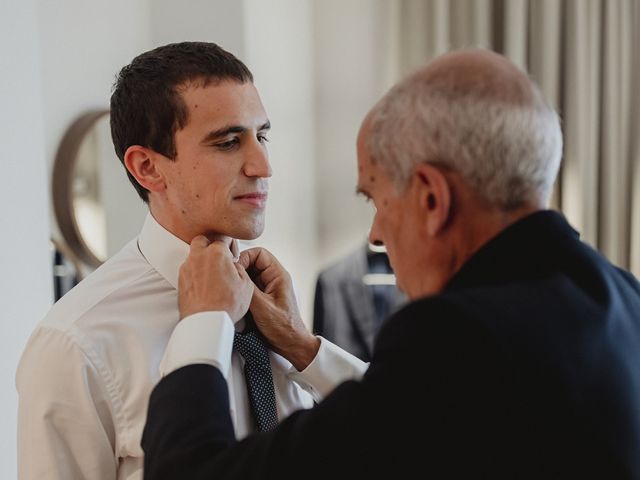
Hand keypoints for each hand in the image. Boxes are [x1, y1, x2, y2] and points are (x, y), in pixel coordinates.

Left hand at [178, 236, 252, 321]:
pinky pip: (188, 270)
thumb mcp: (246, 284)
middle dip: (211, 246)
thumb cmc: (225, 305)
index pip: (223, 238)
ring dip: (202, 260)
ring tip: (212, 274)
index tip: (233, 255)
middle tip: (220, 258)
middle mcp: (199, 257)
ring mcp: (187, 268)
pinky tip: (204, 285)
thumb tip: (234, 266)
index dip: (230, 246)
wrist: (206, 322)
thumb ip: (240, 268)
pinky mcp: (180, 280)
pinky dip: (195, 273)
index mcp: (216, 253)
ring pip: (193, 255)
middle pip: (203, 240)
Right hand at [238, 247, 319, 370]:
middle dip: (239, 270)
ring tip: (230, 290)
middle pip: (251, 263)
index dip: (244, 258)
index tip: (234, 270)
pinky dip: (240, 291)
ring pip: (248, 275)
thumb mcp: (263, 308)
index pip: (259, 253)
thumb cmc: (284, 328)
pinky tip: (234, 299)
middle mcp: (273, 279)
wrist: (292, 345)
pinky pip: (248, 288)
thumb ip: (248, 289)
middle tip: (228, 280)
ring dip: (239, 281)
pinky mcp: (262, 298)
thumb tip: (232, 273)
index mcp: (278, 275)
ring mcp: (267, 288)